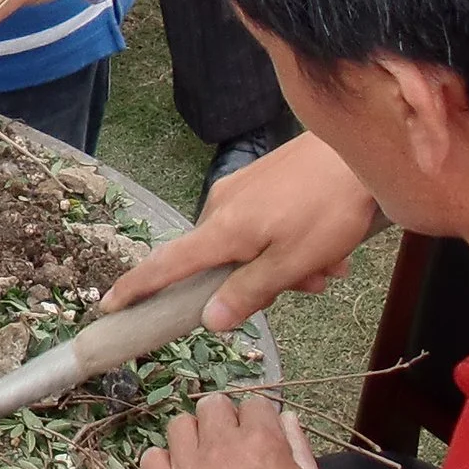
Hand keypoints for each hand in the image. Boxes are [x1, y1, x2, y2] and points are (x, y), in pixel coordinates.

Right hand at [98, 129, 382, 331]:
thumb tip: (208, 320)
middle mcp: (220, 206)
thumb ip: (250, 292)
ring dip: (286, 261)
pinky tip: (329, 240)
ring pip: (250, 244)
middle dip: (262, 280)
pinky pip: (264, 222)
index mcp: (222, 231)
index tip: (109, 306)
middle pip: (222, 261)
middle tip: (311, 283)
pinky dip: (290, 239)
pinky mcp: (259, 178)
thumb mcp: (293, 261)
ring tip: (330, 262)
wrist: (359, 148)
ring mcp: (239, 188)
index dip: (138, 287)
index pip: (167, 265)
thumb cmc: (328, 208)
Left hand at [140, 392, 328, 468]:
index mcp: (261, 442)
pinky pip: (152, 458)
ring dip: (194, 439)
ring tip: (206, 464)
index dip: (258, 421)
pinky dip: (165, 464)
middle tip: (232, 449)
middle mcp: (219, 447)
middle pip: (212, 406)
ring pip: (179, 426)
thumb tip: (285, 418)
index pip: (253, 404)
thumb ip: (298, 448)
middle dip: (225, 421)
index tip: (260, 437)